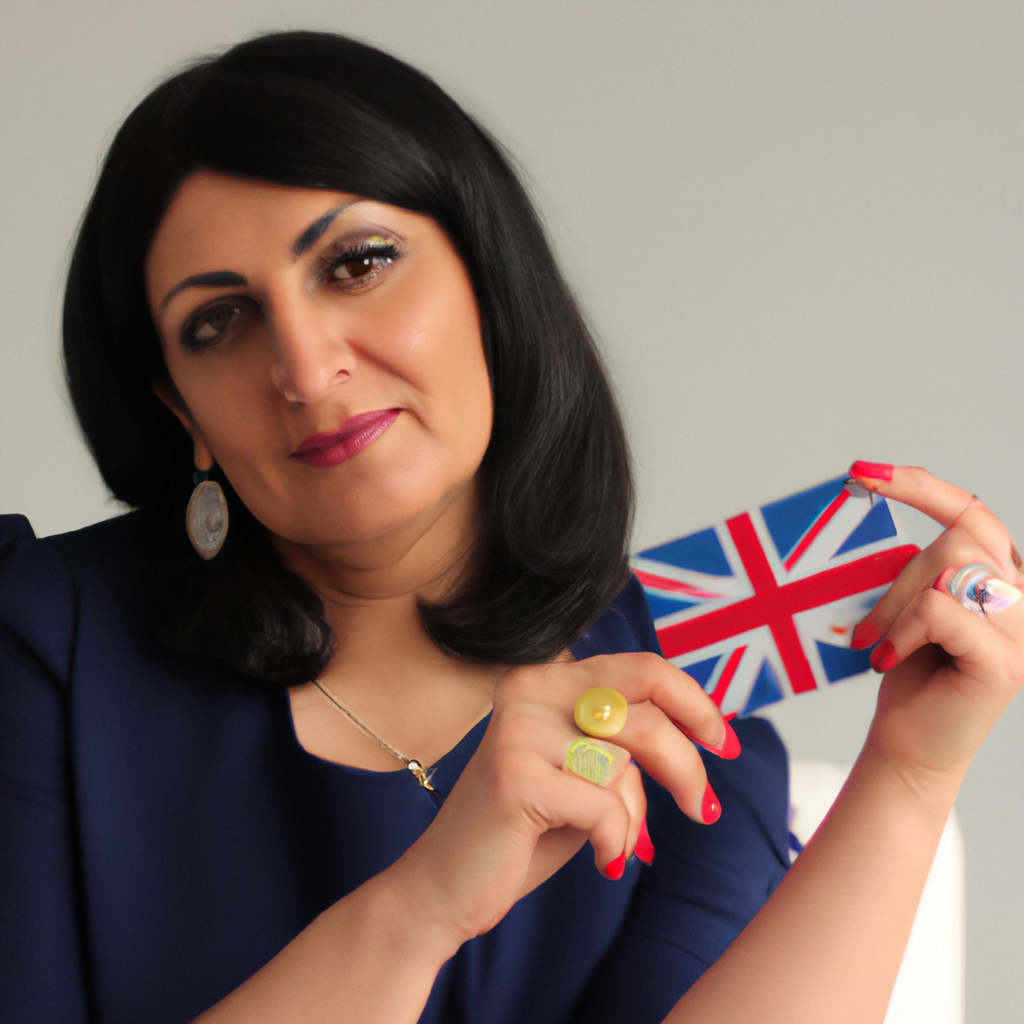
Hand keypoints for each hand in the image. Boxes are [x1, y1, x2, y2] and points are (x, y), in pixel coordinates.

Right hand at [389, 651, 736, 950]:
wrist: (445, 888)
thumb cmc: (525, 832)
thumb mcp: (583, 773)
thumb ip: (626, 742)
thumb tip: (703, 729)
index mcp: (545, 678)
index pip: (640, 668)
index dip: (693, 702)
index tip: (723, 741)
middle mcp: (529, 690)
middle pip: (644, 710)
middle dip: (688, 763)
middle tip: (702, 809)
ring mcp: (518, 731)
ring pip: (627, 764)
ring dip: (638, 816)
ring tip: (617, 844)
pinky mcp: (514, 778)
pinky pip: (604, 808)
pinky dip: (615, 842)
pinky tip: (599, 861)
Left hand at [847, 462, 1023, 780]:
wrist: (910, 744)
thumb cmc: (907, 672)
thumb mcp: (906, 605)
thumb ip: (917, 567)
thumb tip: (872, 504)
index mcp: (999, 577)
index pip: (970, 511)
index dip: (919, 485)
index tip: (862, 472)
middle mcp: (1021, 598)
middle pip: (959, 537)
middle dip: (900, 576)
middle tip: (866, 623)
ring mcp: (1021, 631)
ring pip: (950, 570)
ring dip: (898, 607)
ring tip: (879, 644)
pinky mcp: (1004, 662)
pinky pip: (941, 611)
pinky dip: (902, 631)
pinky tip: (889, 660)